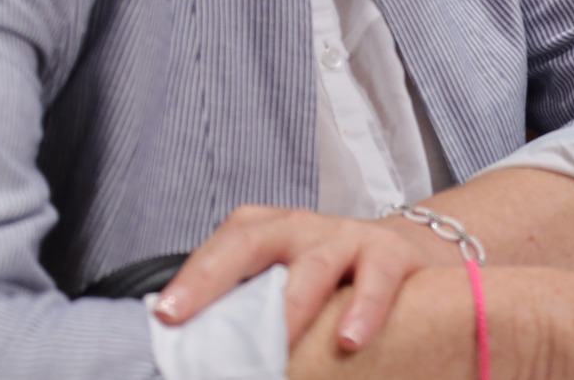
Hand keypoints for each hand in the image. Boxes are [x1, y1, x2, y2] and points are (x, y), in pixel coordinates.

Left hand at [155, 204, 456, 351]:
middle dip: (218, 279)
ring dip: (291, 307)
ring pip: (312, 266)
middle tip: (193, 323)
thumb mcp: (286, 280)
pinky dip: (363, 310)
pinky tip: (350, 340)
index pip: (221, 246)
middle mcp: (302, 228)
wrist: (407, 252)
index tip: (166, 316)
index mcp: (268, 231)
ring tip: (276, 346)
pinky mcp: (390, 254)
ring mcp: (346, 237)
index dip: (193, 278)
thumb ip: (247, 303)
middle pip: (252, 242)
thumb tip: (191, 346)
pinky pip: (375, 281)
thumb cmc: (330, 276)